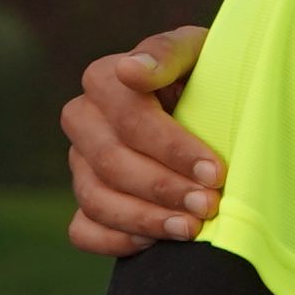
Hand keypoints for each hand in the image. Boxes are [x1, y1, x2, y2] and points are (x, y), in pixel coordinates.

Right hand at [63, 27, 221, 254]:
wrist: (212, 105)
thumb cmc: (208, 74)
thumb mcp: (200, 52)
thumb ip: (167, 53)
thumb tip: (130, 71)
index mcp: (104, 80)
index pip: (127, 118)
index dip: (170, 147)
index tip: (215, 170)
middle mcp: (83, 121)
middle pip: (110, 162)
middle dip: (163, 187)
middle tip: (209, 204)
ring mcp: (79, 163)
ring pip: (96, 198)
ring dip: (146, 219)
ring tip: (192, 228)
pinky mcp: (86, 199)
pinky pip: (82, 229)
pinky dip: (116, 241)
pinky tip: (156, 243)